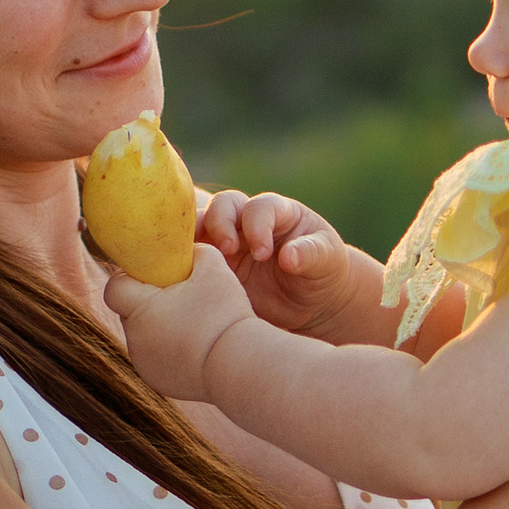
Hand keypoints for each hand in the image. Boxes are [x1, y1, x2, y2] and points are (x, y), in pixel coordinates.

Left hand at [104, 240, 253, 397]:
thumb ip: (196, 251)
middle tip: (181, 296)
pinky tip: (199, 346)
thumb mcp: (214, 269)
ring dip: (162, 327)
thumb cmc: (224, 314)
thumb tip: (190, 249)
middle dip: (150, 302)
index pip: (116, 287)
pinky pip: (159, 358)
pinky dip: (172, 350)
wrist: (241, 367)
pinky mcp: (160, 383)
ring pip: (146, 336)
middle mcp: (135, 340)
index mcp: (140, 310)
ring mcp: (145, 365)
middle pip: (131, 312)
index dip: (133, 277)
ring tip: (194, 322)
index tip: (157, 275)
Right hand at [195, 188, 373, 337]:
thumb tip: (289, 257)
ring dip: (193, 239)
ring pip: (199, 227)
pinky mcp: (213, 266)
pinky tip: (181, 277)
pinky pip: (190, 258)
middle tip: (228, 251)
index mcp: (277, 213)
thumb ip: (311, 254)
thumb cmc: (322, 272)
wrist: (309, 302)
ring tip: (194, 261)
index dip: (257, 225)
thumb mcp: (327, 260)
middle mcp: (247, 222)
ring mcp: (227, 242)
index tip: (263, 253)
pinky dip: (182, 262)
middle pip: (223, 206)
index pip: (259, 207)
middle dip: (220, 223)